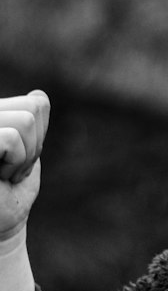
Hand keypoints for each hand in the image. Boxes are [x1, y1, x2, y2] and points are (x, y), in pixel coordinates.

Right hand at [0, 90, 48, 242]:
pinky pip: (11, 138)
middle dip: (34, 146)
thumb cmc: (8, 194)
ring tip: (3, 174)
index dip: (40, 137)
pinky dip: (14, 162)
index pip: (36, 103)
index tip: (19, 159)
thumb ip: (29, 123)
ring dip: (24, 157)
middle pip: (32, 108)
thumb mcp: (26, 153)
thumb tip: (38, 96)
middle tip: (11, 169)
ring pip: (25, 121)